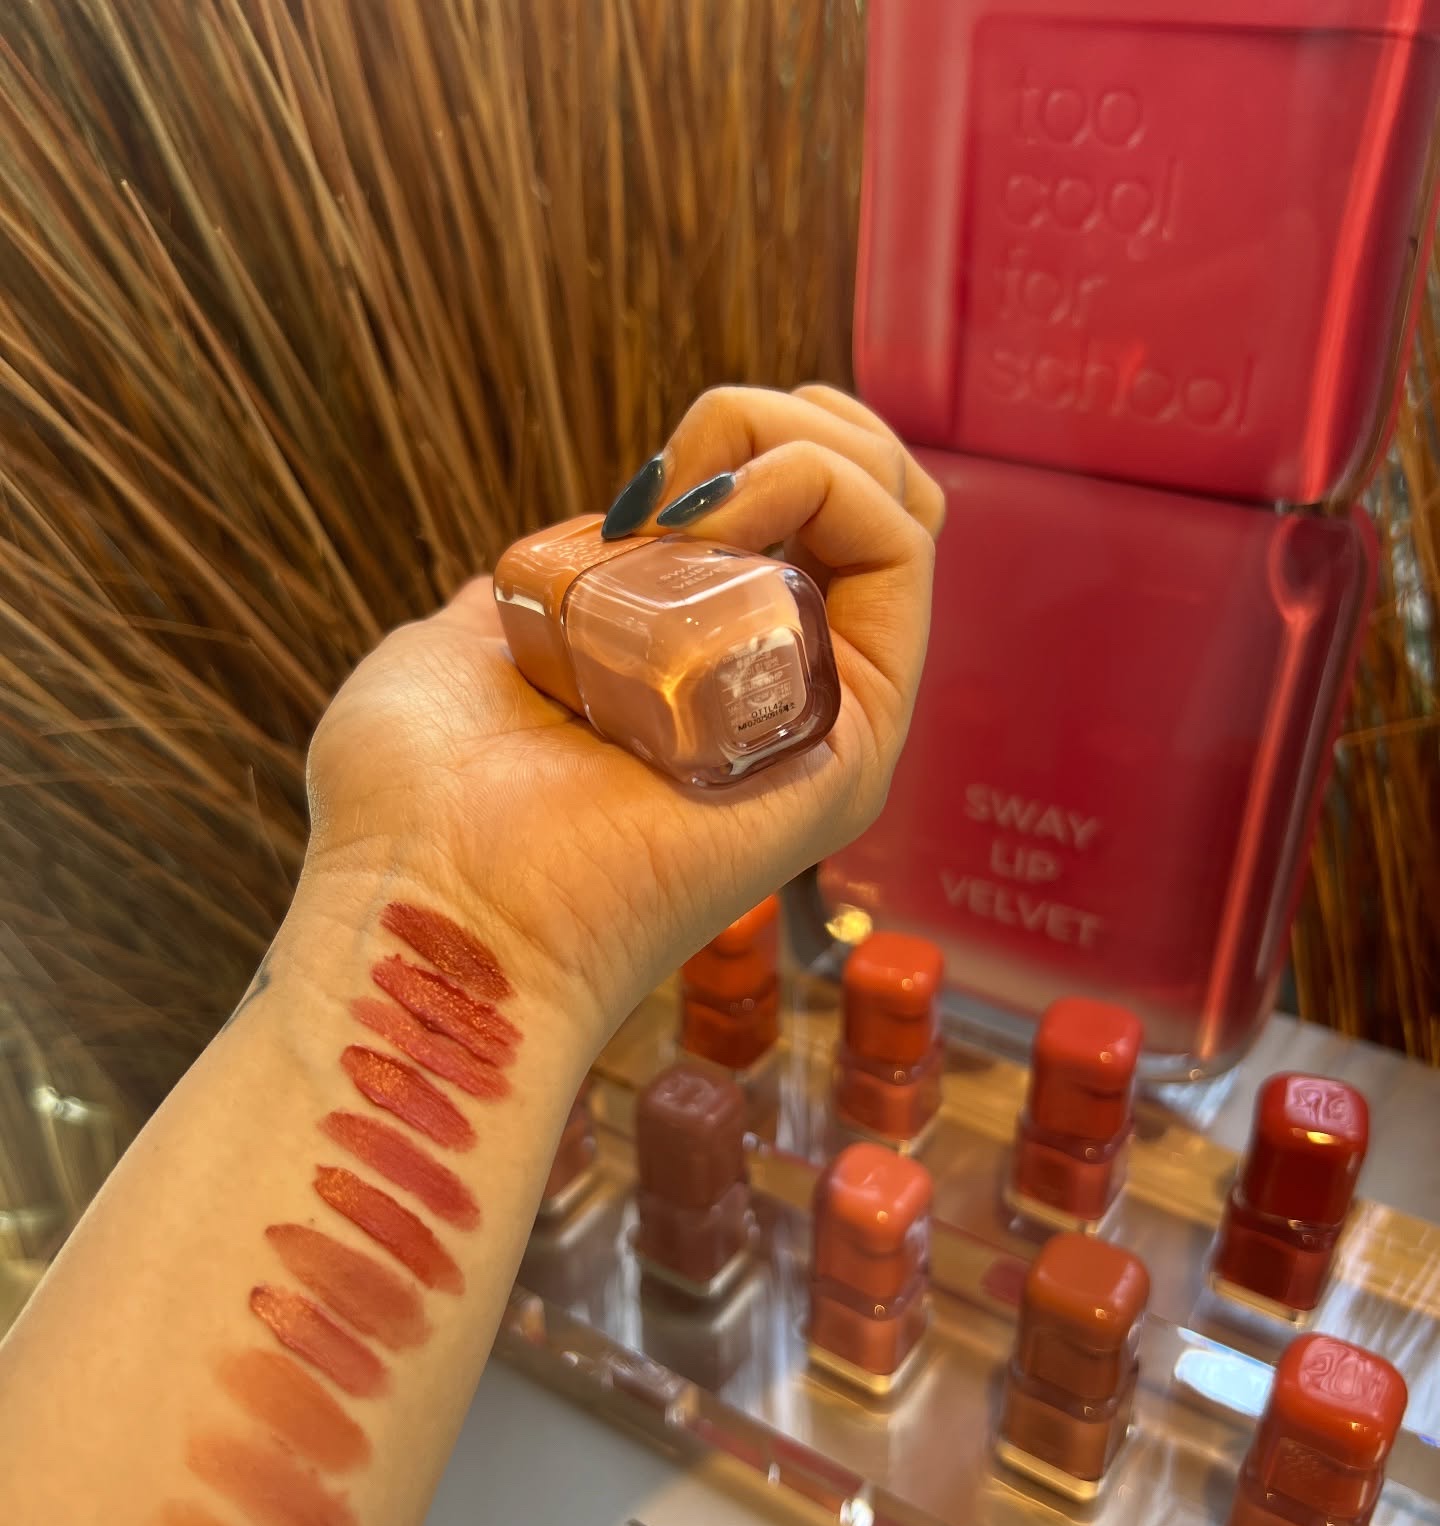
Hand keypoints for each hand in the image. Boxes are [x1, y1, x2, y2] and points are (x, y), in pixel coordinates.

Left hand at [305, 384, 943, 1040]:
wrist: (429, 904)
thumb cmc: (414, 805)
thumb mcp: (468, 644)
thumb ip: (550, 588)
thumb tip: (604, 541)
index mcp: (700, 682)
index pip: (799, 527)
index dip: (759, 445)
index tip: (657, 474)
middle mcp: (779, 701)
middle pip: (868, 511)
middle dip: (795, 426)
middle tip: (685, 471)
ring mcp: (823, 720)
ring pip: (898, 519)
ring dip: (807, 445)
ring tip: (697, 496)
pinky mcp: (855, 740)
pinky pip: (900, 561)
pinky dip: (830, 485)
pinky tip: (724, 515)